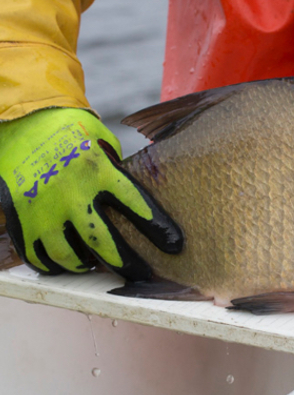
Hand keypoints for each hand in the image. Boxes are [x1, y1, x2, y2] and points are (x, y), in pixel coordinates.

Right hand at [0, 108, 182, 280]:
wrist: (16, 121)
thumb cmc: (64, 126)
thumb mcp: (99, 136)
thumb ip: (115, 163)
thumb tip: (126, 185)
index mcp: (99, 171)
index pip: (137, 206)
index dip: (159, 228)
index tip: (175, 244)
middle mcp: (73, 195)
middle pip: (105, 243)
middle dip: (128, 264)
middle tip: (142, 274)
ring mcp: (45, 210)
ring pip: (69, 256)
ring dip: (85, 265)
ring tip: (95, 265)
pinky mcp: (22, 218)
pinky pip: (39, 256)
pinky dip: (53, 265)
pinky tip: (65, 262)